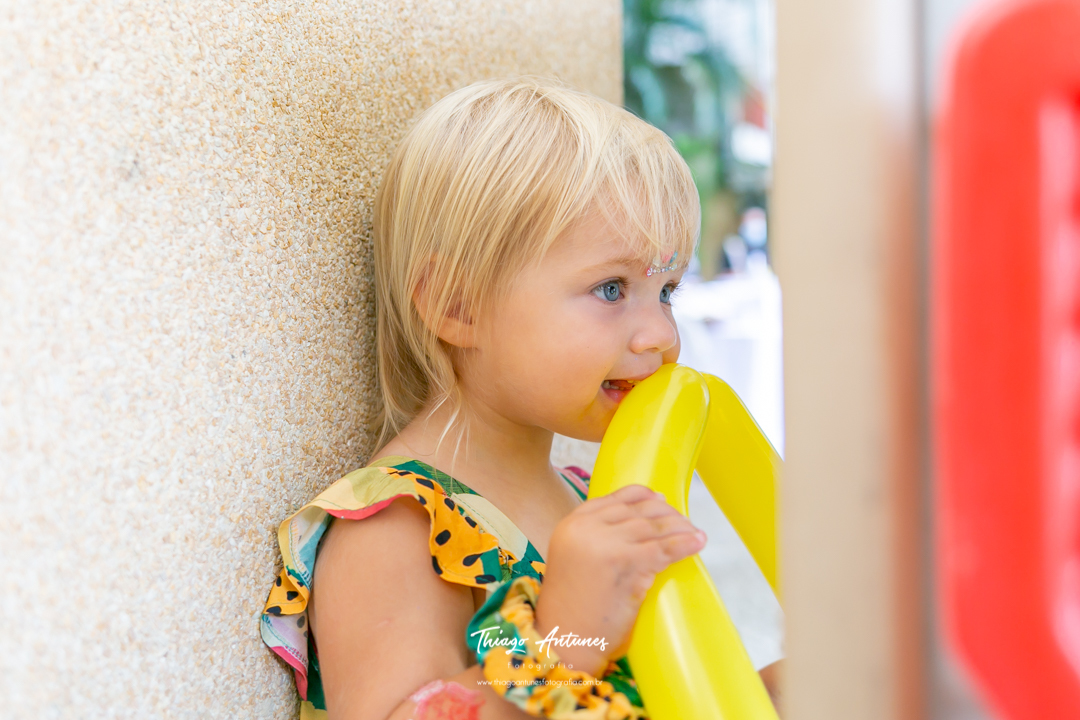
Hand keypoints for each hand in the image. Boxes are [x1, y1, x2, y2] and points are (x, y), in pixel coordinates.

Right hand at [533, 484, 706, 675]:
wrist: (564, 638)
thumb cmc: (572, 609)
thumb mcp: (573, 561)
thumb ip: (594, 541)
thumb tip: (637, 532)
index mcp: (573, 524)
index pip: (614, 498)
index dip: (643, 497)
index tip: (661, 500)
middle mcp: (587, 528)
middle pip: (637, 511)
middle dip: (666, 514)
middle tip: (684, 522)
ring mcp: (606, 543)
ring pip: (653, 527)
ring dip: (680, 527)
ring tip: (695, 533)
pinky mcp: (626, 562)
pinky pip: (664, 547)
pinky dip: (685, 543)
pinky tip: (698, 542)